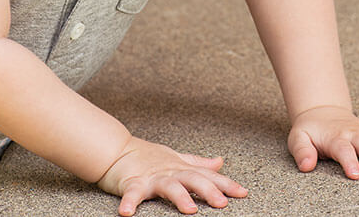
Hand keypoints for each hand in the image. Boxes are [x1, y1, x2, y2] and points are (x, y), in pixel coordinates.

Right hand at [98, 136, 247, 215]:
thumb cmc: (148, 157)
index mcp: (181, 168)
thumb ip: (198, 163)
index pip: (207, 176)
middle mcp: (170, 172)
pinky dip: (129, 203)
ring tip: (190, 209)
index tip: (242, 192)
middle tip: (222, 202)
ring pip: (168, 186)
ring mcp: (152, 177)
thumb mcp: (176, 159)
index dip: (225, 183)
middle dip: (208, 190)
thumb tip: (220, 162)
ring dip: (179, 196)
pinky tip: (127, 213)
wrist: (116, 149)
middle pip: (192, 179)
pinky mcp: (132, 183)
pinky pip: (132, 194)